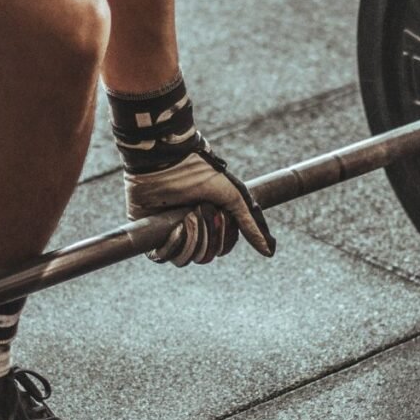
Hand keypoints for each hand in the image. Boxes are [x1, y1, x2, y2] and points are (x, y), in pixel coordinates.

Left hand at [124, 141, 274, 265]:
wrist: (167, 161)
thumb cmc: (200, 173)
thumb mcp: (233, 197)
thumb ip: (250, 225)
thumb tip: (269, 253)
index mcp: (209, 223)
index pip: (221, 249)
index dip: (222, 239)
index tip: (220, 215)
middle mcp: (190, 231)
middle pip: (204, 256)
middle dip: (207, 235)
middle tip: (201, 210)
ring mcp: (169, 233)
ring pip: (185, 258)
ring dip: (191, 238)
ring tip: (187, 215)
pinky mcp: (151, 233)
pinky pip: (162, 257)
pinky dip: (172, 244)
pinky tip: (174, 227)